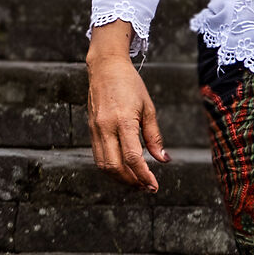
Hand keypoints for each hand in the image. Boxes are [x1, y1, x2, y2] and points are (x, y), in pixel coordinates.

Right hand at [86, 31, 168, 192]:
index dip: (144, 175)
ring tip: (136, 182)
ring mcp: (95, 129)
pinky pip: (98, 156)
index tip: (154, 185)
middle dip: (131, 181)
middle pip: (115, 166)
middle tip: (146, 187)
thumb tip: (163, 160)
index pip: (132, 157)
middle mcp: (106, 127)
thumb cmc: (130, 84)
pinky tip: (123, 169)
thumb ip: (154, 136)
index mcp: (123, 120)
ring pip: (103, 165)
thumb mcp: (148, 108)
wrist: (105, 67)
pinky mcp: (91, 130)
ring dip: (120, 178)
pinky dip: (111, 168)